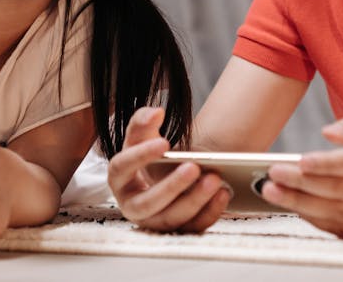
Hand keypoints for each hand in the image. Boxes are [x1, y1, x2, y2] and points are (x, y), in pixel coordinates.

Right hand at [108, 107, 231, 232]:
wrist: (164, 177)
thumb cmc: (149, 157)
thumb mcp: (142, 137)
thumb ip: (143, 121)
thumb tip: (155, 112)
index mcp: (119, 180)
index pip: (121, 168)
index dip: (140, 156)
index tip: (163, 143)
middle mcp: (132, 205)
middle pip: (148, 202)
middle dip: (171, 186)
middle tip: (193, 166)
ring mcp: (154, 222)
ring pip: (172, 218)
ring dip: (194, 200)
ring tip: (214, 179)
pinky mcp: (176, 230)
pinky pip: (192, 227)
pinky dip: (209, 212)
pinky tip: (223, 193)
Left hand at [261, 115, 342, 238]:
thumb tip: (326, 132)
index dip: (330, 163)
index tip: (301, 160)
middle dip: (304, 184)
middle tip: (274, 174)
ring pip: (340, 212)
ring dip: (301, 203)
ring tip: (273, 192)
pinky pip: (342, 229)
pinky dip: (314, 218)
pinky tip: (294, 205)